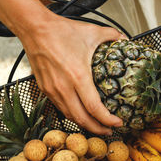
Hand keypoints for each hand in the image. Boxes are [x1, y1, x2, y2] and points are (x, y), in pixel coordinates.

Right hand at [18, 14, 125, 134]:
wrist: (35, 29)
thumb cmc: (61, 31)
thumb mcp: (92, 31)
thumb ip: (112, 36)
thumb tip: (126, 40)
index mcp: (78, 76)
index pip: (94, 108)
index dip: (107, 120)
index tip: (118, 123)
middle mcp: (64, 87)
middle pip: (82, 119)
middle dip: (98, 129)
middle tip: (110, 130)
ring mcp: (53, 90)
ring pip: (70, 116)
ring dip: (84, 124)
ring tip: (97, 125)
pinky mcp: (45, 89)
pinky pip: (60, 108)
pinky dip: (72, 115)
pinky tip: (80, 113)